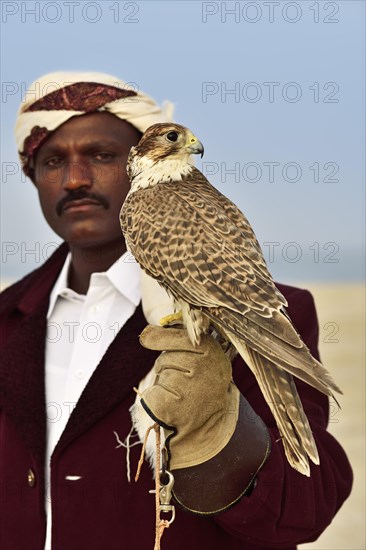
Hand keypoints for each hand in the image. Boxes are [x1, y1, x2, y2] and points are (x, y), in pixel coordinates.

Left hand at [139, 325, 269, 513]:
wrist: (213, 423)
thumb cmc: (203, 382)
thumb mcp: (201, 354)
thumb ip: (177, 337)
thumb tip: (145, 334)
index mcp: (211, 350)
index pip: (176, 336)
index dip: (159, 338)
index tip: (146, 337)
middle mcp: (203, 368)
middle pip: (165, 358)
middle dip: (169, 367)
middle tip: (187, 381)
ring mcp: (188, 389)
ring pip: (159, 374)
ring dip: (165, 382)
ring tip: (184, 393)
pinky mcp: (171, 408)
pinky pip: (150, 394)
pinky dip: (155, 400)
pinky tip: (173, 406)